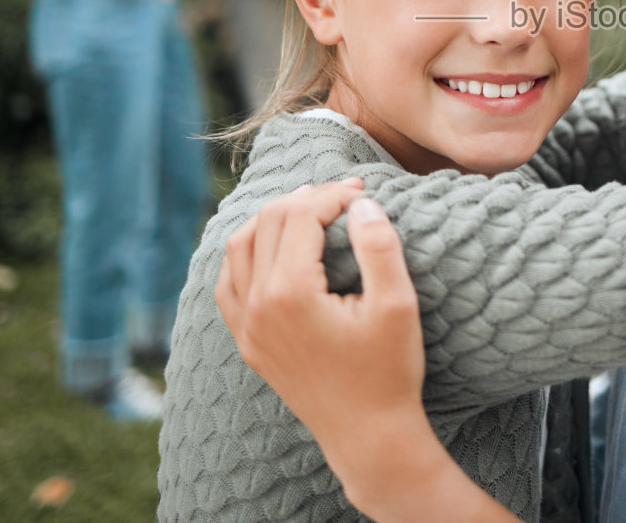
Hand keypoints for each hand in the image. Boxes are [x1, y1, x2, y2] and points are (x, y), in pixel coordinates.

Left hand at [215, 181, 430, 500]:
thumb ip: (379, 246)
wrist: (368, 435)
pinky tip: (270, 249)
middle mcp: (258, 306)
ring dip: (271, 219)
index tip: (362, 191)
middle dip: (305, 199)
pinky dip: (245, 255)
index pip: (301, 216)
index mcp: (291, 293)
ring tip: (307, 209)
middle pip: (268, 223)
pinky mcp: (248, 343)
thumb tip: (361, 204)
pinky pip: (228, 285)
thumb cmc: (389, 371)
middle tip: (343, 195)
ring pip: (239, 248)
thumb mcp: (397, 304)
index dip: (332, 195)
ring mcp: (247, 327)